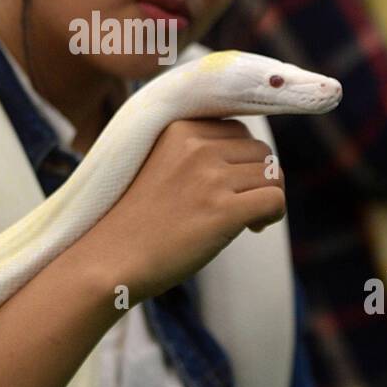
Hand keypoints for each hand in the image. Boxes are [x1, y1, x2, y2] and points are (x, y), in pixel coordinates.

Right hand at [83, 119, 284, 302]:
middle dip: (258, 178)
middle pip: (260, 151)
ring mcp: (210, 177)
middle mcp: (197, 146)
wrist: (111, 258)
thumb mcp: (159, 163)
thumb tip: (250, 152)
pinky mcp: (224, 210)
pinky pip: (275, 200)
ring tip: (246, 220)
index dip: (240, 160)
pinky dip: (273, 215)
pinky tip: (253, 228)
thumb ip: (195, 150)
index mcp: (179, 128)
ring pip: (273, 174)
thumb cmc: (136, 218)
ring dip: (267, 197)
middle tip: (240, 205)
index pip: (238, 130)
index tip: (227, 185)